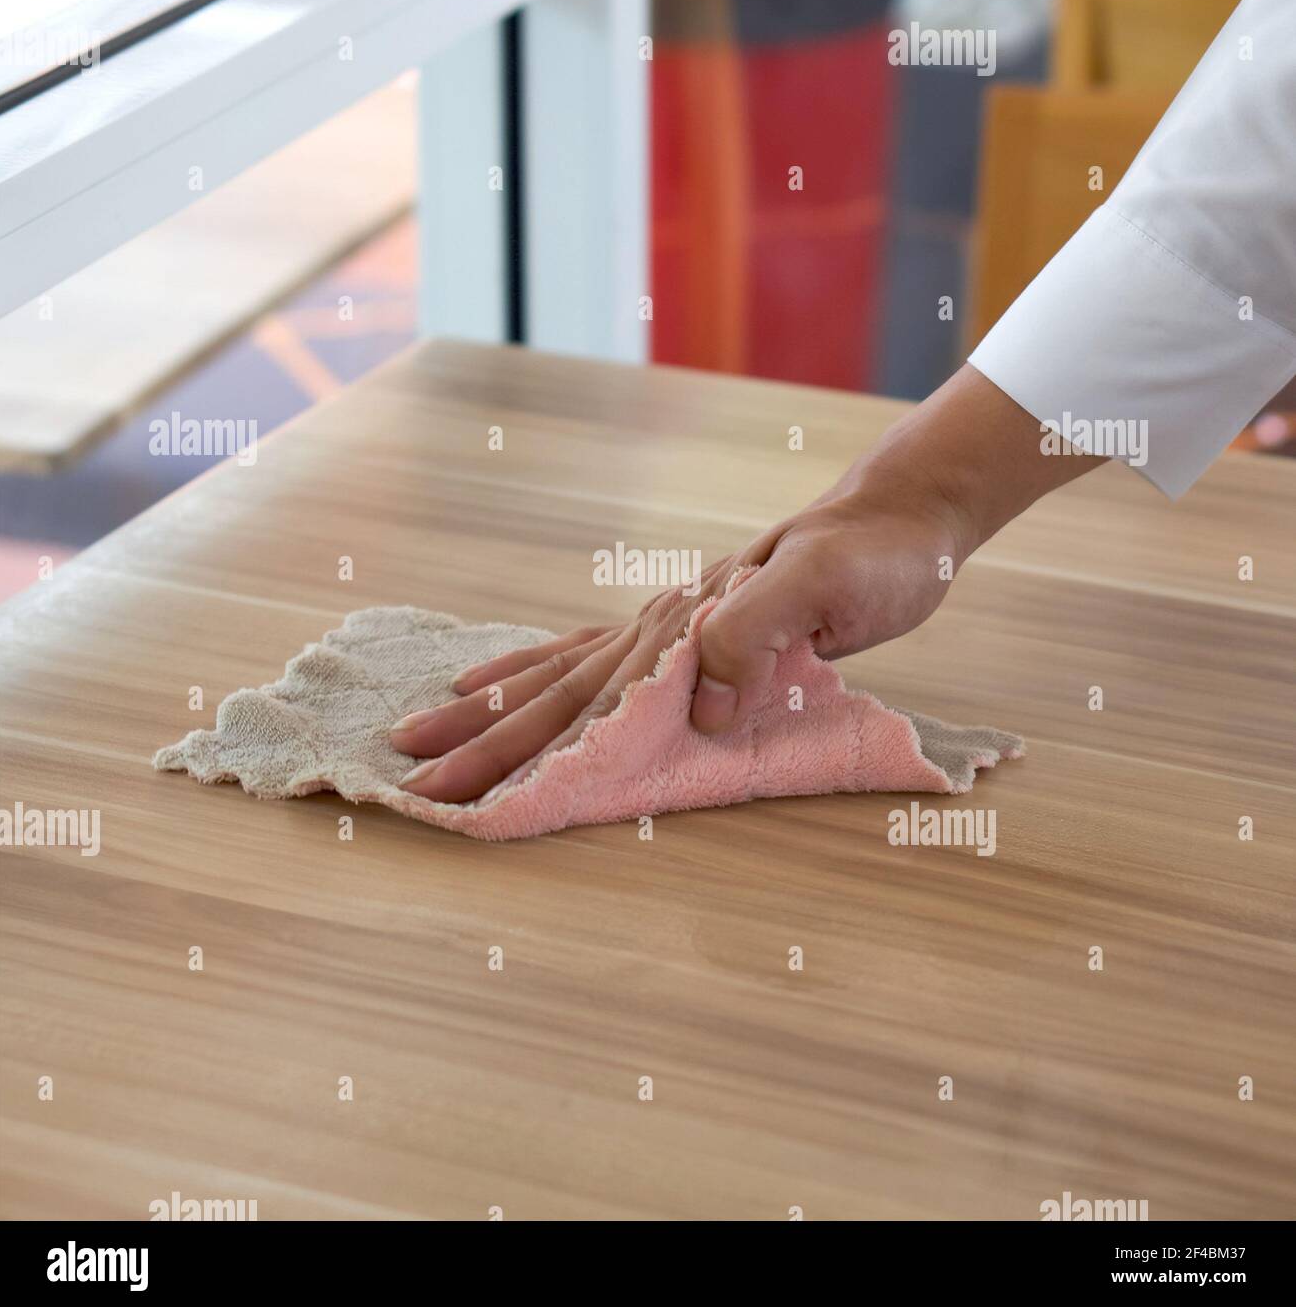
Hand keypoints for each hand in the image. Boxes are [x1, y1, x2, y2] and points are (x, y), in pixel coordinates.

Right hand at [390, 363, 1104, 803]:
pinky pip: (595, 654)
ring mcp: (665, 624)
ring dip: (494, 711)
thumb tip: (693, 712)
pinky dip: (543, 670)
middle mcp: (658, 628)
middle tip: (407, 777)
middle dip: (479, 742)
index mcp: (680, 629)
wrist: (898, 517)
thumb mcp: (824, 592)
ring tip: (429, 727)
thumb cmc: (871, 559)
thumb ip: (751, 640)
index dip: (511, 748)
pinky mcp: (685, 628)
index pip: (578, 700)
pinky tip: (507, 680)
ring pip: (559, 676)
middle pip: (551, 694)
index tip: (447, 788)